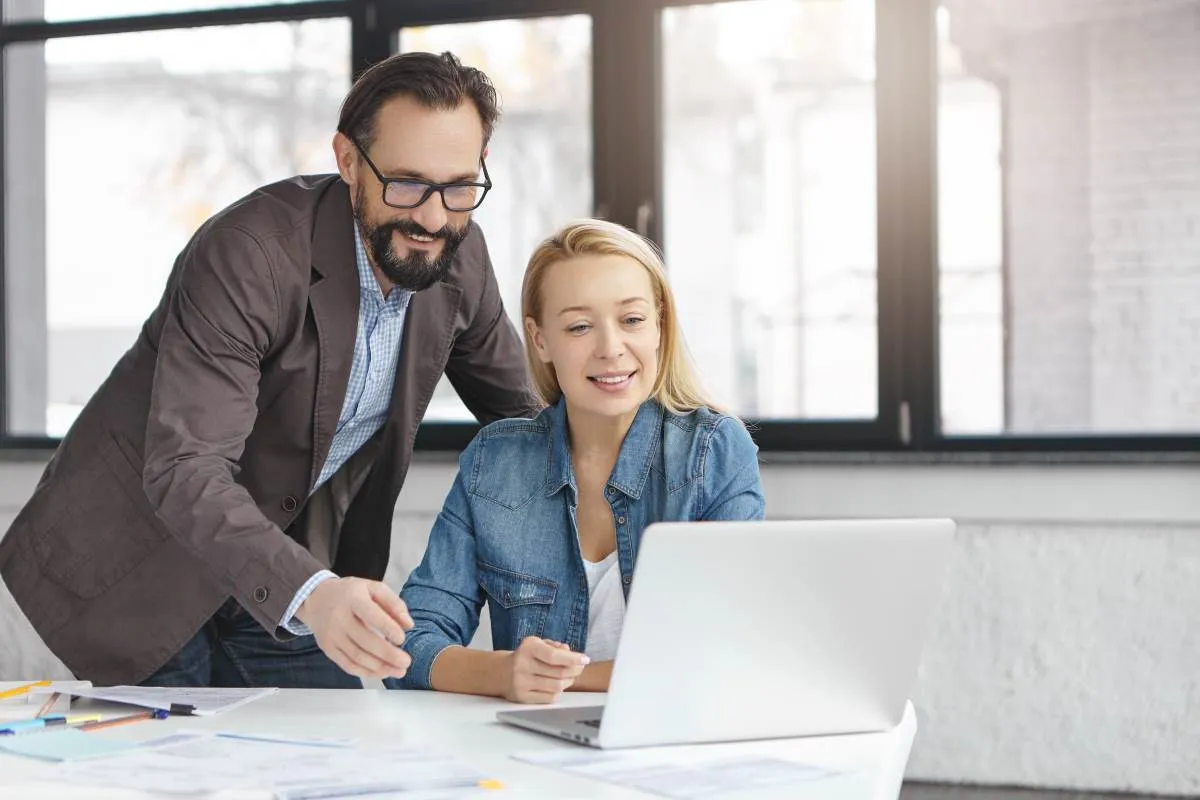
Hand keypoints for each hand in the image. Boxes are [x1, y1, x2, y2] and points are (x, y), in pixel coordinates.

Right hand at [296, 577, 413, 679]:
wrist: (317, 599)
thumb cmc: (350, 593)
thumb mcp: (373, 588)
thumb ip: (393, 603)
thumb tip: (408, 625)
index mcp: (353, 599)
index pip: (370, 614)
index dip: (387, 628)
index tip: (402, 638)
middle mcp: (339, 618)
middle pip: (364, 640)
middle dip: (387, 654)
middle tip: (406, 661)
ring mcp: (332, 635)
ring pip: (357, 656)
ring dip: (380, 667)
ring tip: (399, 671)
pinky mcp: (328, 648)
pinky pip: (347, 665)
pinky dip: (366, 672)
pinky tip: (382, 673)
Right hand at [502, 637, 588, 703]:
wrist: (500, 672)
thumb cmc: (525, 656)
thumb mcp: (538, 644)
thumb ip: (555, 647)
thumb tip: (570, 652)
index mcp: (528, 647)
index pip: (554, 656)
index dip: (573, 659)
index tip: (585, 659)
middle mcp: (522, 664)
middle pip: (559, 672)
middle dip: (575, 670)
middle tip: (580, 668)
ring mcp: (521, 682)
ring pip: (556, 686)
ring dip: (568, 682)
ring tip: (569, 677)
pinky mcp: (522, 697)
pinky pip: (549, 697)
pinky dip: (558, 692)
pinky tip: (557, 686)